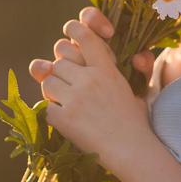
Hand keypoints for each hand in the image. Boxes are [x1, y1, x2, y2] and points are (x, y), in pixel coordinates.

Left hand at [28, 7, 156, 173]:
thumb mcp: (130, 87)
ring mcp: (76, 99)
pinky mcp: (65, 119)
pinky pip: (46, 107)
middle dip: (61, 69)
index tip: (72, 38)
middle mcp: (90, 79)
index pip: (83, 35)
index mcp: (107, 69)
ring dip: (54, 92)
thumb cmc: (135, 120)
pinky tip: (68, 121)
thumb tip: (89, 58)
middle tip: (71, 84)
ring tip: (69, 104)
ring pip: (47, 82)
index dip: (73, 31)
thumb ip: (106, 68)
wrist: (133, 150)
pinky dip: (54, 114)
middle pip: (59, 59)